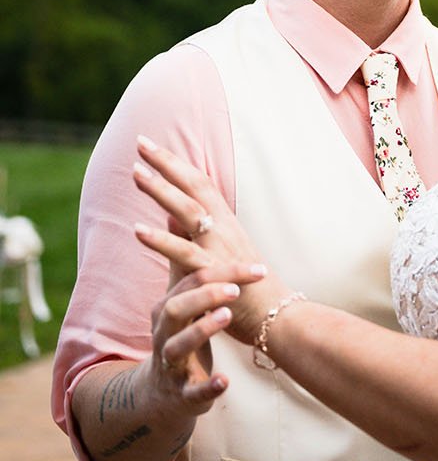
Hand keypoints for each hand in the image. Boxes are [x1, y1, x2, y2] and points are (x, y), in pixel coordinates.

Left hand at [134, 136, 280, 345]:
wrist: (277, 318)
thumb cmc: (249, 289)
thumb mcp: (220, 254)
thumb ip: (192, 235)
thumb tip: (167, 216)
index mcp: (226, 222)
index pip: (199, 183)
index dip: (175, 163)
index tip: (150, 146)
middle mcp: (224, 228)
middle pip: (194, 186)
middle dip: (167, 163)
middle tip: (141, 142)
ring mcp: (220, 247)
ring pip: (189, 211)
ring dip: (162, 191)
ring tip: (136, 173)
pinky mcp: (214, 272)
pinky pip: (184, 252)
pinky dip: (160, 240)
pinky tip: (137, 230)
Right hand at [149, 268, 246, 410]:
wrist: (162, 393)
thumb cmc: (181, 339)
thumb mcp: (183, 306)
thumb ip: (190, 273)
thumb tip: (187, 226)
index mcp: (168, 310)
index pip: (192, 282)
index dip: (224, 273)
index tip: (258, 269)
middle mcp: (165, 334)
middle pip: (176, 308)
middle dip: (205, 295)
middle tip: (235, 289)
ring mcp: (171, 365)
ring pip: (178, 347)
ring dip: (202, 330)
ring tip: (227, 316)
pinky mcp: (182, 394)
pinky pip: (192, 392)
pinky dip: (208, 387)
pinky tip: (224, 381)